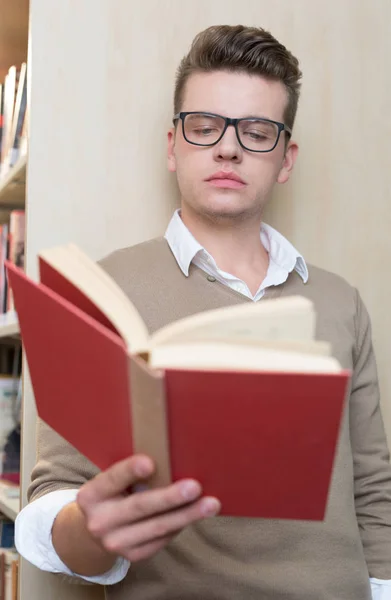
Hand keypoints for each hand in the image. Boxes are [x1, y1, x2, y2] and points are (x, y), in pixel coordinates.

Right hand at [76, 454, 220, 561]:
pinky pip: (163, 538)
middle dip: (170, 498)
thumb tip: (169, 461)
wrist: (94, 531)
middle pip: (140, 507)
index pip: (112, 479)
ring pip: (157, 527)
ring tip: (210, 504)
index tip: (150, 462)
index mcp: (91, 495)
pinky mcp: (133, 555)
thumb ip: (130, 473)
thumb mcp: (112, 482)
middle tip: (194, 487)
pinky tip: (196, 514)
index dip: (130, 471)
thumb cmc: (112, 493)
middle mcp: (100, 521)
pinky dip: (181, 524)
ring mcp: (116, 542)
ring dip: (187, 515)